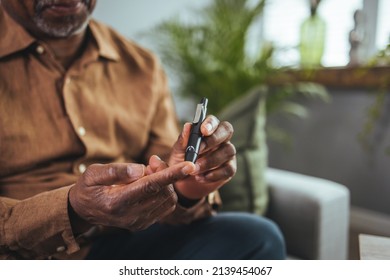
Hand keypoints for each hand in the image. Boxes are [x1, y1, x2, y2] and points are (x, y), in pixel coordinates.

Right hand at [68, 160, 195, 231]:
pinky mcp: (144, 223)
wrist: (84, 210)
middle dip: (165, 172)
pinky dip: (164, 192)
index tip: (189, 166)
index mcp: (117, 202)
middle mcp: (130, 216)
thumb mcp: (93, 173)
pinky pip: (165, 206)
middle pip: (162, 191)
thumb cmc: (88, 187)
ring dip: (166, 182)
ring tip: (149, 172)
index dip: (171, 174)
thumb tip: (141, 169)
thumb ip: (117, 171)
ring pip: (167, 199)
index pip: (150, 186)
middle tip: (153, 161)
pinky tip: (151, 184)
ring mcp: (138, 222)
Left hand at [169, 115, 235, 198]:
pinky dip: (214, 174)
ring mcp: (227, 153)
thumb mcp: (177, 152)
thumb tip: (188, 126)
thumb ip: (183, 141)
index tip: (203, 130)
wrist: (183, 183)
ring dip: (210, 161)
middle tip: (198, 151)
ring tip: (194, 170)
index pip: (213, 121)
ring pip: (228, 151)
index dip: (210, 123)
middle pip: (227, 130)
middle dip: (213, 139)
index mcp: (207, 130)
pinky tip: (201, 178)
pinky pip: (228, 169)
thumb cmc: (181, 162)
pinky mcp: (230, 168)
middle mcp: (220, 138)